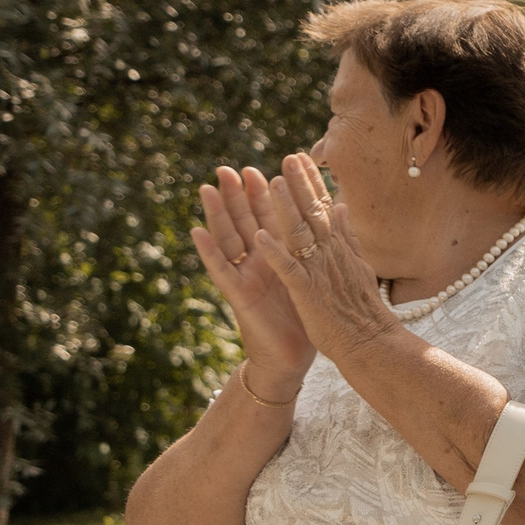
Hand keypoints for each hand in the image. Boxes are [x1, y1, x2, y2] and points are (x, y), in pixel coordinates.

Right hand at [192, 165, 314, 392]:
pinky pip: (221, 270)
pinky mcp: (239, 296)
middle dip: (236, 196)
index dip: (263, 194)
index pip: (269, 218)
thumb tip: (328, 218)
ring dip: (217, 214)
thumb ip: (311, 248)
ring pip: (228, 239)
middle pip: (244, 222)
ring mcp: (245, 277)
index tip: (259, 168)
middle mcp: (258, 263)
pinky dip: (209, 251)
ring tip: (207, 188)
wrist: (293, 356)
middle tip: (226, 168)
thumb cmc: (302, 316)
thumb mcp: (308, 276)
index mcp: (278, 256)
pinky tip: (197, 232)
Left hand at [251, 154, 403, 370]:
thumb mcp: (359, 266)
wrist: (372, 344)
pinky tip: (260, 237)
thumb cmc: (361, 311)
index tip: (301, 158)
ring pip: (299, 235)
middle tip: (288, 157)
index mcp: (340, 249)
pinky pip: (288, 270)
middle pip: (313, 213)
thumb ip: (348, 236)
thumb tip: (343, 207)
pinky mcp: (307, 293)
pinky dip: (275, 253)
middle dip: (299, 184)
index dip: (312, 182)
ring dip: (284, 209)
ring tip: (270, 184)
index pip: (325, 208)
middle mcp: (330, 255)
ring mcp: (319, 273)